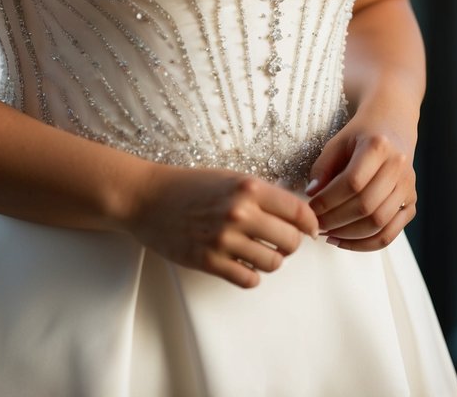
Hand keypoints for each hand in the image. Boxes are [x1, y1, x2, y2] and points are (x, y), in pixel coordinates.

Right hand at [125, 164, 319, 287]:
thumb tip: (295, 215)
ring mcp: (224, 239)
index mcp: (248, 187)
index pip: (298, 211)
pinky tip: (242, 264)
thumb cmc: (188, 185)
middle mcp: (240, 212)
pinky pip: (248, 279)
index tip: (309, 230)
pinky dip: (251, 275)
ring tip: (258, 252)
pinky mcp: (209, 261)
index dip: (309, 224)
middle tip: (280, 242)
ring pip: (272, 263)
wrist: (146, 198)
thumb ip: (260, 194)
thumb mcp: (228, 178)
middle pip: (290, 241)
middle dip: (290, 244)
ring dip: (270, 260)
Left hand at [304, 113, 416, 251]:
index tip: (310, 209)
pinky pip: (391, 233)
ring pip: (379, 223)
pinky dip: (367, 243)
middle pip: (367, 206)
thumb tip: (311, 195)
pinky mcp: (411, 202)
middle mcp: (398, 167)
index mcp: (378, 146)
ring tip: (328, 234)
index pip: (352, 182)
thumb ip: (323, 167)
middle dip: (336, 221)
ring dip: (349, 235)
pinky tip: (345, 240)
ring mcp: (408, 187)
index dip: (328, 200)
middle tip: (316, 225)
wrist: (392, 124)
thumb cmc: (361, 133)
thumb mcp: (338, 141)